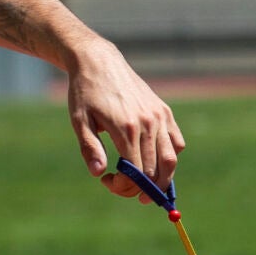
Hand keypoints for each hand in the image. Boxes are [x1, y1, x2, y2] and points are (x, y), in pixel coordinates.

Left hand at [67, 39, 185, 199]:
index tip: (108, 183)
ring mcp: (160, 118)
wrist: (99, 62)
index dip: (124, 186)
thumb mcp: (79, 121)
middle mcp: (148, 124)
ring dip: (163, 180)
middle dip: (142, 187)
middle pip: (155, 170)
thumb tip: (98, 173)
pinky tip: (155, 162)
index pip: (135, 171)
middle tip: (128, 192)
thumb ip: (90, 148)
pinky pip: (176, 142)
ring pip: (171, 159)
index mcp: (126, 129)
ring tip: (151, 189)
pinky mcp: (164, 112)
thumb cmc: (85, 93)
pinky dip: (171, 157)